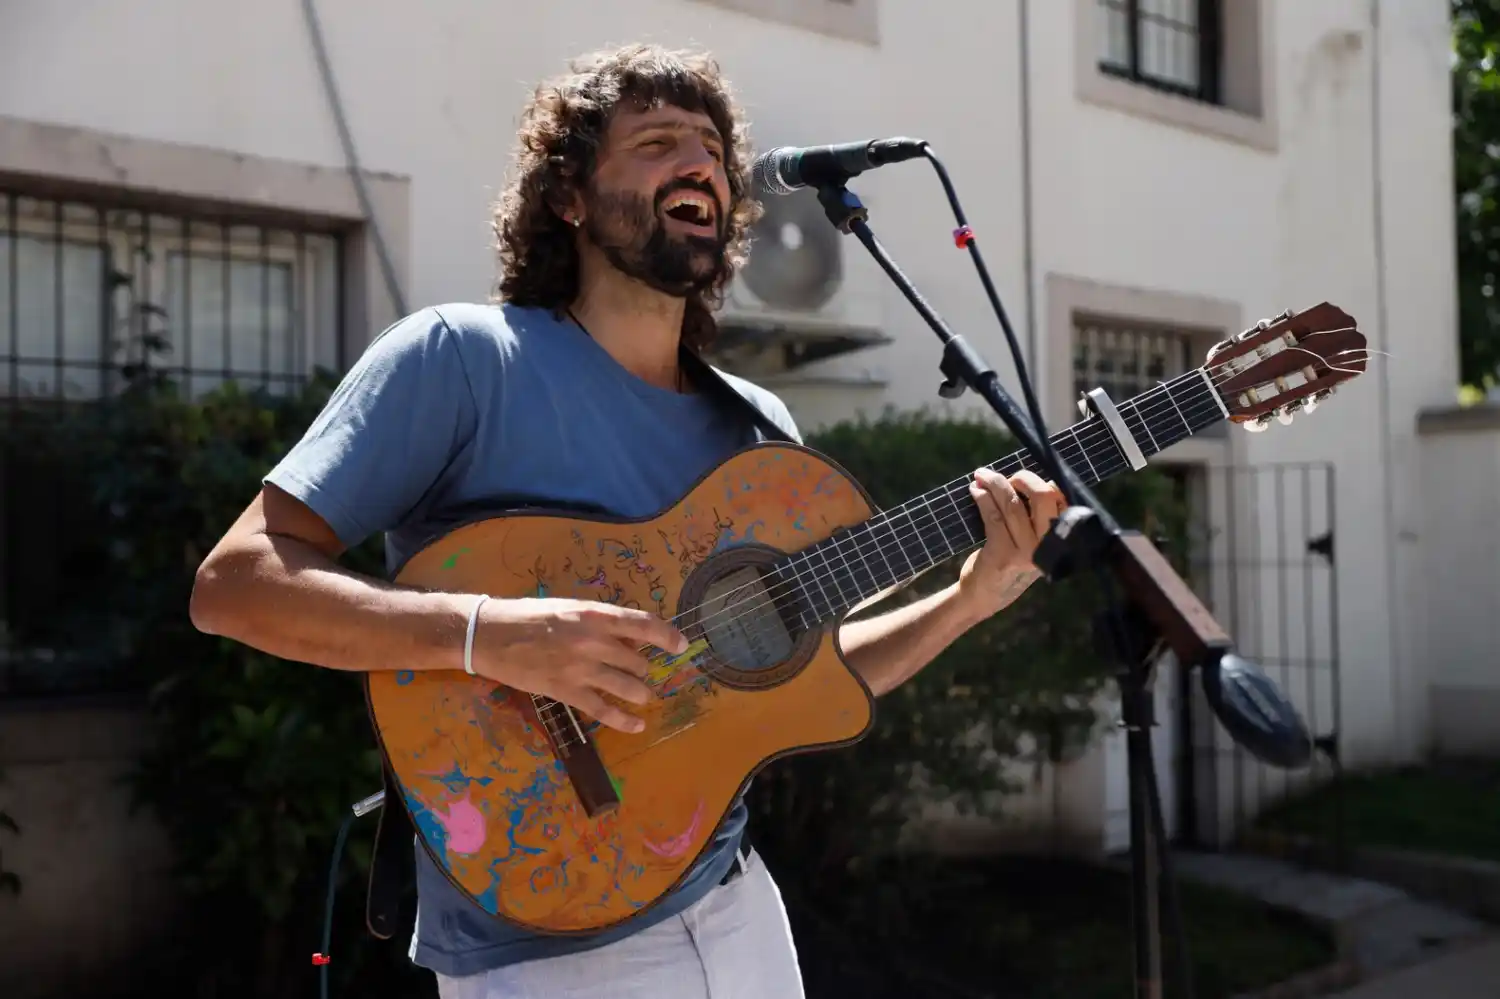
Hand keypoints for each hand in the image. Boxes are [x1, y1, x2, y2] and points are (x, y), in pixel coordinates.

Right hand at [468, 597, 688, 733]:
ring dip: (640, 692)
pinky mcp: (567, 692)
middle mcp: (593, 641)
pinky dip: (625, 720)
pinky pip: (604, 711)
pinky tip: (638, 725)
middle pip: (638, 660)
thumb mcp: (570, 608)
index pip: (644, 624)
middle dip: (642, 667)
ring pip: (628, 686)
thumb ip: (600, 622)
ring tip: (643, 695)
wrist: (489, 635)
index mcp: (594, 615)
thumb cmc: (529, 616)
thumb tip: (630, 639)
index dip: (668, 636)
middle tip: (639, 670)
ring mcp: (581, 669)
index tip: (682, 645)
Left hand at [958, 468, 1066, 614]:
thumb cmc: (1009, 562)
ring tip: (981, 476)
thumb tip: (1029, 479)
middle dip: (1022, 478)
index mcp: (1060, 540)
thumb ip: (1038, 518)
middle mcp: (1047, 546)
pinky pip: (993, 516)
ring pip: (1013, 503)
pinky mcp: (1002, 553)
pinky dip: (983, 498)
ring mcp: (1026, 551)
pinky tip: (975, 491)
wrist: (984, 596)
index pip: (1061, 500)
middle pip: (1042, 496)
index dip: (1042, 482)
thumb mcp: (1032, 544)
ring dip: (995, 483)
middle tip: (1005, 476)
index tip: (1023, 478)